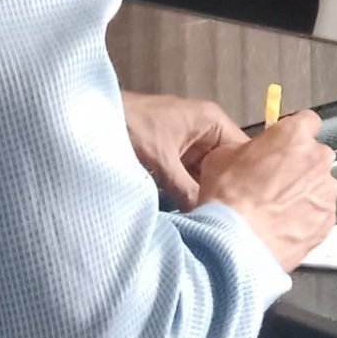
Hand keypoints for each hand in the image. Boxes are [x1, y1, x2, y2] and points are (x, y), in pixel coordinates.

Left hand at [121, 91, 245, 208]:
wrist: (90, 119)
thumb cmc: (131, 128)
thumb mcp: (162, 163)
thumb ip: (187, 191)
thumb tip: (208, 218)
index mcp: (211, 121)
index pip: (242, 150)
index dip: (245, 177)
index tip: (245, 203)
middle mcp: (204, 130)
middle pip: (225, 164)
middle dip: (222, 188)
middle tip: (227, 216)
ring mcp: (187, 142)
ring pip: (206, 172)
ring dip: (203, 191)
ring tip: (211, 216)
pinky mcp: (172, 154)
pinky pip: (188, 175)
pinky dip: (188, 190)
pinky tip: (191, 210)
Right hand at [195, 109, 336, 270]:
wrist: (234, 243)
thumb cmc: (228, 201)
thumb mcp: (221, 157)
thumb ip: (244, 147)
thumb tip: (246, 152)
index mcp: (294, 135)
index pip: (307, 121)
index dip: (294, 133)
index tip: (286, 143)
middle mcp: (316, 159)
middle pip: (314, 156)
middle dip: (298, 166)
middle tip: (272, 182)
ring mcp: (326, 191)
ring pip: (318, 187)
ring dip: (302, 194)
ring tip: (274, 209)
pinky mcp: (327, 220)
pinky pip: (319, 214)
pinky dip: (306, 218)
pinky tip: (281, 225)